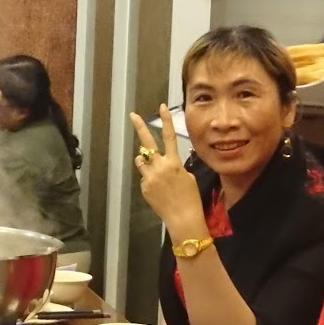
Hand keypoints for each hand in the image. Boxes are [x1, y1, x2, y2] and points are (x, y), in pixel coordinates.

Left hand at [130, 105, 205, 235]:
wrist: (182, 218)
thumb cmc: (190, 197)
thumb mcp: (187, 177)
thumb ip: (174, 166)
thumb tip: (163, 163)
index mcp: (174, 162)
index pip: (169, 136)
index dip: (166, 121)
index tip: (161, 107)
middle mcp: (159, 166)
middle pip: (147, 143)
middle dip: (140, 127)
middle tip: (132, 115)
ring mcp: (149, 177)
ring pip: (142, 161)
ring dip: (146, 162)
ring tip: (159, 175)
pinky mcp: (144, 187)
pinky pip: (144, 177)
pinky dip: (150, 180)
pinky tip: (160, 192)